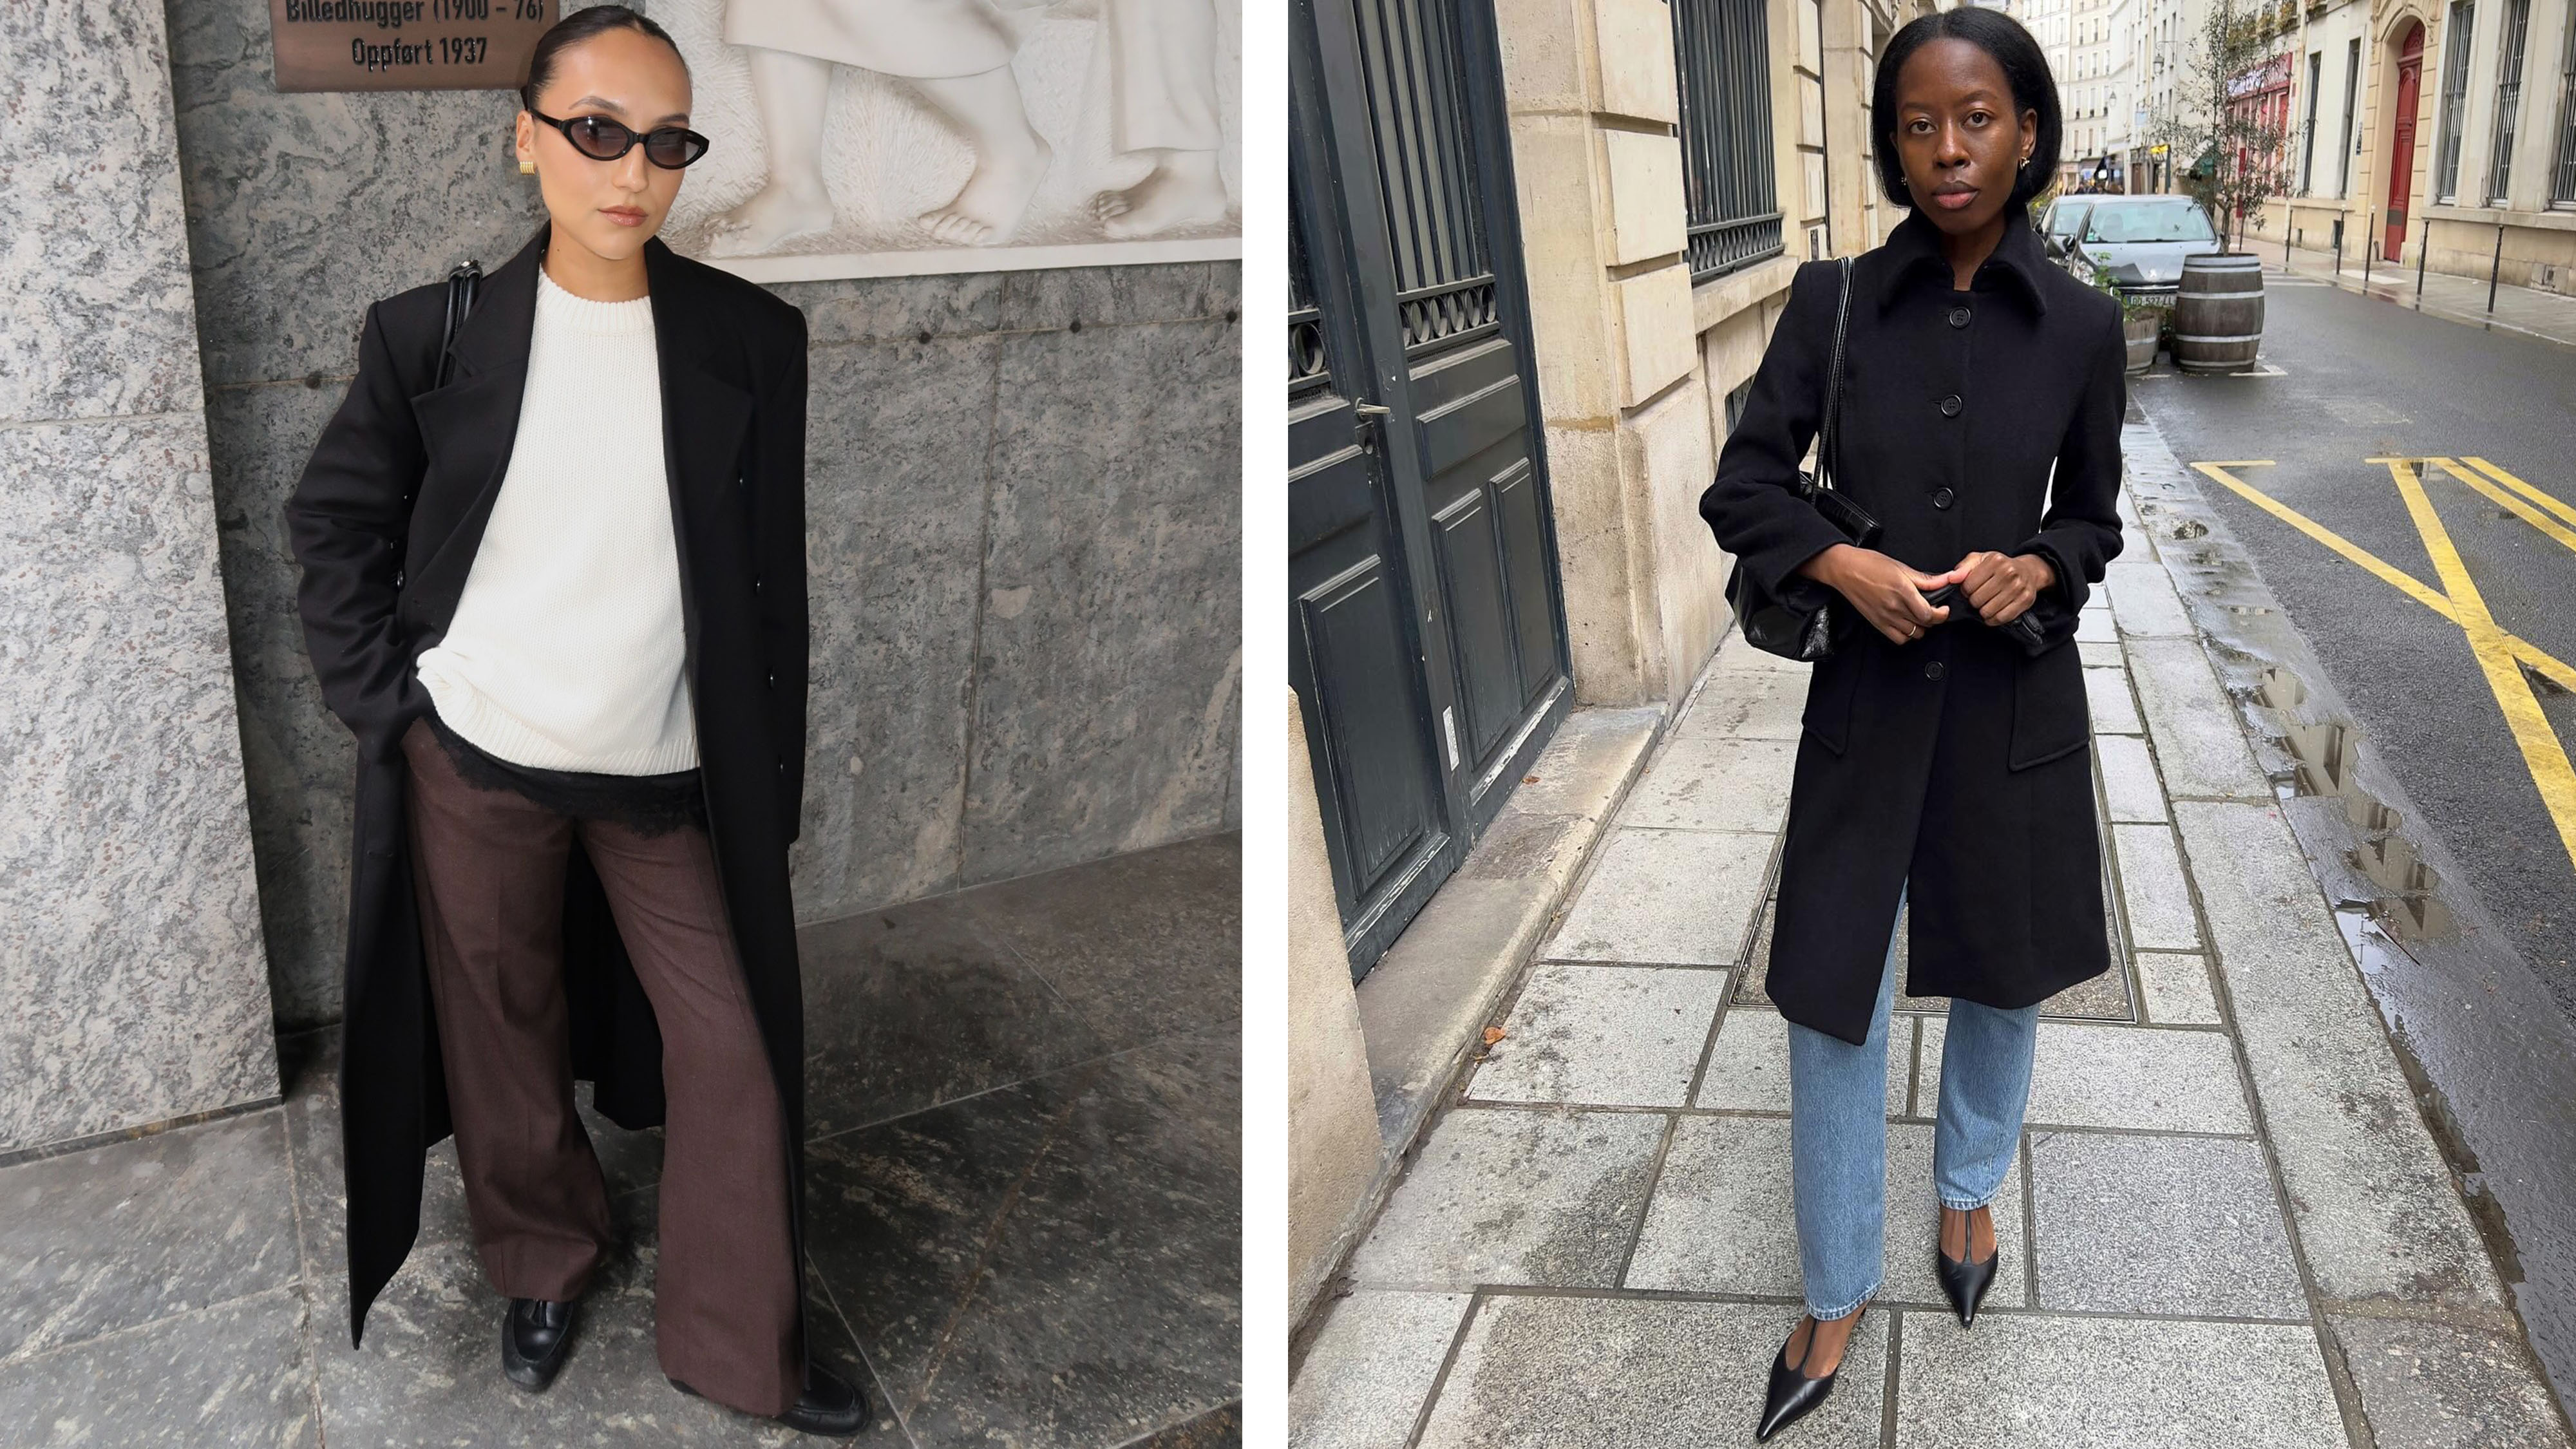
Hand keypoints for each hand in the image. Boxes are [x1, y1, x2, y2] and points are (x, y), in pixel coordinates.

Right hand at [1799, 544, 1963, 645]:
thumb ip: (1925, 579)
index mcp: (1902, 590)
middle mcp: (1894, 606)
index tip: (1943, 608)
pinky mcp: (1877, 623)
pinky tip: (1907, 624)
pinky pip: (1899, 639)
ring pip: (1914, 634)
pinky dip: (1907, 635)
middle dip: (1934, 618)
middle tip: (1933, 610)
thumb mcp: (1901, 567)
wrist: (1845, 570)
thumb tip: (1946, 580)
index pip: (1929, 613)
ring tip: (1919, 617)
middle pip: (1924, 624)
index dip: (1941, 614)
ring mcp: (1885, 617)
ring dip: (1921, 627)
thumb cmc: (1869, 564)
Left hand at [1952, 550, 2055, 625]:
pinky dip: (1993, 619)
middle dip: (1974, 601)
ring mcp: (2018, 587)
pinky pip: (2001, 618)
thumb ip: (1963, 568)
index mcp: (1995, 561)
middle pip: (1977, 600)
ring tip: (1987, 603)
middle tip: (1980, 596)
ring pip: (1988, 611)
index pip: (1968, 585)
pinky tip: (1993, 612)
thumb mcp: (1979, 560)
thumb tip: (1952, 578)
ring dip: (1983, 611)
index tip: (1970, 589)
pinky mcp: (2025, 600)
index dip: (1965, 590)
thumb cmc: (1999, 567)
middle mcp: (2009, 572)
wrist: (2027, 571)